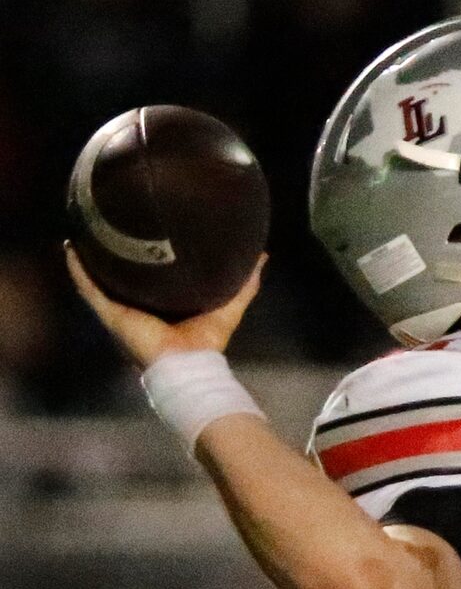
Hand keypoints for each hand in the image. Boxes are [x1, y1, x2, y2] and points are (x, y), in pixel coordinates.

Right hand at [65, 244, 263, 366]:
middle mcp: (139, 306)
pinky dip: (78, 269)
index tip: (146, 228)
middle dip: (115, 251)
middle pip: (123, 274)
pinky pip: (88, 287)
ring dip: (90, 255)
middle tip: (110, 220)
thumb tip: (262, 257)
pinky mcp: (110, 314)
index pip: (153, 275)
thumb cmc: (208, 343)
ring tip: (84, 228)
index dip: (148, 254)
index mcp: (163, 305)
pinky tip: (70, 247)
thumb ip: (245, 285)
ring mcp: (121, 310)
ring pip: (99, 277)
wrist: (188, 368)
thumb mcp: (229, 307)